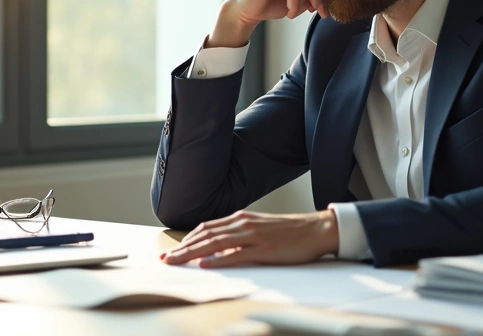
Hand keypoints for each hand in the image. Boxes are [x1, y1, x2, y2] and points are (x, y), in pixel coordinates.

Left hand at [159, 209, 338, 267]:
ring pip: (215, 243)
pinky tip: (206, 263)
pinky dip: (219, 259)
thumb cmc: (290, 233)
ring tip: (176, 261)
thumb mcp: (259, 231)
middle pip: (205, 235)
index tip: (172, 250)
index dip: (187, 239)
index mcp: (241, 219)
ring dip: (193, 253)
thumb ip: (238, 239)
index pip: (206, 228)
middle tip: (165, 259)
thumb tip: (217, 252)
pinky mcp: (265, 249)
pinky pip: (237, 254)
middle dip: (183, 248)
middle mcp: (243, 223)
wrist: (317, 229)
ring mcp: (253, 235)